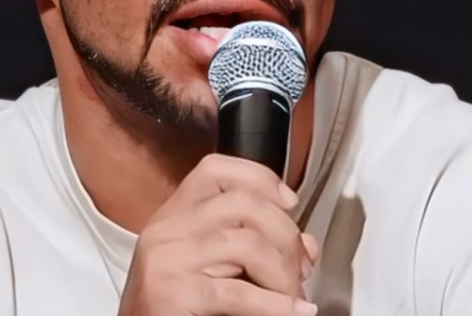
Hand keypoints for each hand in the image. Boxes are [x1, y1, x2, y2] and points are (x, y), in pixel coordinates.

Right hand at [118, 154, 319, 315]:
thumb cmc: (176, 308)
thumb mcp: (214, 268)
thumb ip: (257, 249)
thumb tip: (307, 247)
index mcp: (172, 216)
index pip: (215, 170)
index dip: (260, 178)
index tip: (289, 202)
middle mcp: (165, 229)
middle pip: (244, 204)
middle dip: (286, 236)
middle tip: (301, 269)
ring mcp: (165, 259)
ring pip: (247, 244)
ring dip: (283, 274)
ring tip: (294, 296)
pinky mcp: (171, 293)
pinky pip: (239, 292)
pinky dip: (276, 305)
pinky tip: (293, 311)